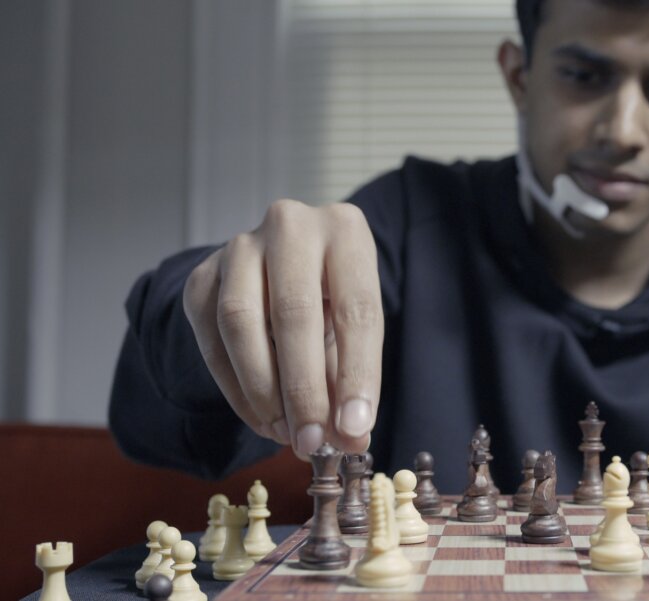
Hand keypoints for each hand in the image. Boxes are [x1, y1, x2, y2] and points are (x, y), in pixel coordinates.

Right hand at [183, 199, 382, 458]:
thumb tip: (351, 439)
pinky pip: (212, 338)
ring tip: (286, 434)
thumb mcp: (354, 327)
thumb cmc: (333, 299)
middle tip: (312, 442)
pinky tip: (262, 418)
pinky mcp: (202, 275)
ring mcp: (239, 246)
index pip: (356, 309)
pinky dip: (236, 388)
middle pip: (294, 313)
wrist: (283, 265)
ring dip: (263, 390)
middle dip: (304, 390)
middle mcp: (290, 225)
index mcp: (346, 230)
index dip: (357, 374)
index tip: (355, 428)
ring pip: (240, 322)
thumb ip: (353, 378)